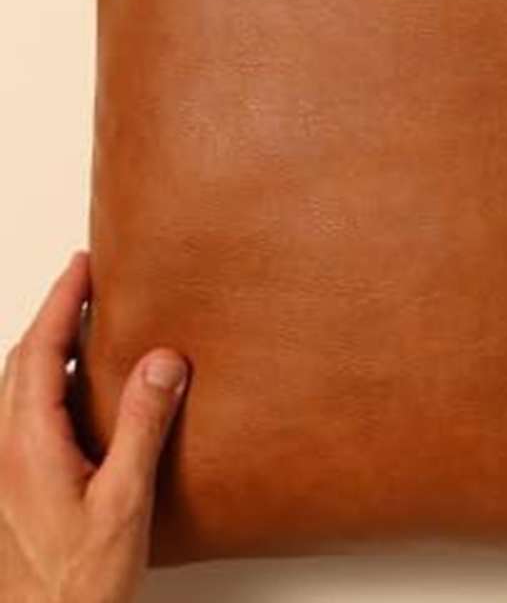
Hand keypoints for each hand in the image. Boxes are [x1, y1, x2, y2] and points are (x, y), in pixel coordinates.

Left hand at [0, 251, 187, 602]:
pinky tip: (78, 387)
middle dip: (52, 312)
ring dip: (48, 343)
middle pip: (23, 361)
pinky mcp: (19, 485)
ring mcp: (9, 470)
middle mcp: (9, 451)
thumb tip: (161, 361)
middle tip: (83, 278)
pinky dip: (49, 377)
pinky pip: (27, 411)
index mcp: (29, 445)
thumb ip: (142, 426)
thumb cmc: (78, 582)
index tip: (82, 265)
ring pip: (20, 386)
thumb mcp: (123, 499)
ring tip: (83, 319)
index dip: (60, 302)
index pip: (40, 352)